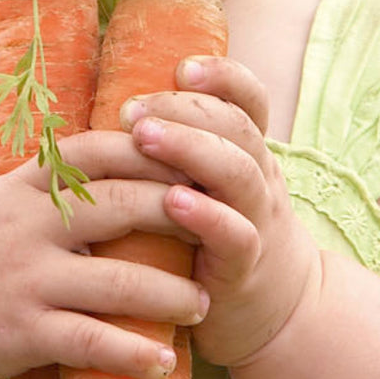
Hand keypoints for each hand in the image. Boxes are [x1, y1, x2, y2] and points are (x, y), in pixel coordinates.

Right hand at [0, 130, 210, 378]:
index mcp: (20, 187)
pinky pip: (91, 341)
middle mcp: (29, 225)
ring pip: (121, 280)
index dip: (153, 151)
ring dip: (172, 293)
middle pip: (125, 205)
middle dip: (183, 214)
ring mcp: (26, 278)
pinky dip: (134, 353)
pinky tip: (161, 364)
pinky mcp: (19, 332)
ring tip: (202, 303)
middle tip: (222, 227)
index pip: (99, 153)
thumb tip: (78, 175)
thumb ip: (29, 192)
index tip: (194, 155)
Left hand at [121, 55, 323, 366]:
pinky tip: (173, 202)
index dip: (223, 76)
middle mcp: (258, 178)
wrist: (271, 312)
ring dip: (189, 149)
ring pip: (238, 172)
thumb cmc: (215, 238)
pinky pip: (235, 235)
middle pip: (235, 127)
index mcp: (246, 152)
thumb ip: (175, 151)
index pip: (248, 100)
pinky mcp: (245, 267)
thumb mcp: (208, 186)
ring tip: (144, 137)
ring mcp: (257, 220)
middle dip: (183, 109)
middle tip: (132, 108)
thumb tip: (108, 105)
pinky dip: (206, 216)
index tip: (182, 66)